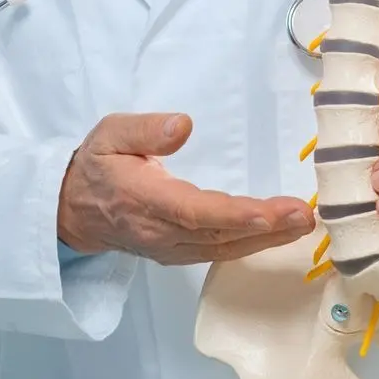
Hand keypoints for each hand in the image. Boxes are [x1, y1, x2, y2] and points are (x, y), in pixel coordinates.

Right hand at [57, 113, 313, 263]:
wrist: (74, 210)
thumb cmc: (97, 165)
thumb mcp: (109, 134)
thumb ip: (144, 129)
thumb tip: (183, 124)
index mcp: (142, 199)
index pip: (192, 211)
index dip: (231, 215)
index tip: (267, 211)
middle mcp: (159, 231)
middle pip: (218, 234)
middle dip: (264, 227)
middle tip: (304, 215)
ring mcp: (171, 248)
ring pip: (224, 248)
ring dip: (266, 239)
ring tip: (302, 223)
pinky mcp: (180, 254)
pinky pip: (220, 253)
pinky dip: (253, 245)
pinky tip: (279, 233)